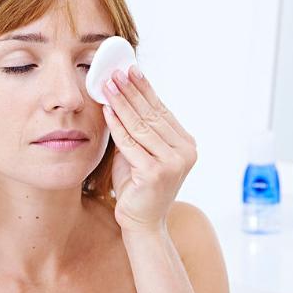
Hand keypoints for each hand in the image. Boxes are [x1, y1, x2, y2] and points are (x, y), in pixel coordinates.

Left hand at [102, 65, 196, 233]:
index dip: (145, 89)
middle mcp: (185, 152)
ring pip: (141, 125)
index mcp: (186, 144)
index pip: (162, 110)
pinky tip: (107, 109)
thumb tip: (124, 93)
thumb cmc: (138, 186)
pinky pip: (131, 142)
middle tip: (116, 71)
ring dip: (122, 102)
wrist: (142, 223)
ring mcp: (173, 163)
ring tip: (108, 85)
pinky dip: (117, 124)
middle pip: (152, 114)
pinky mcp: (156, 173)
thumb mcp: (143, 151)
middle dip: (132, 91)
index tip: (131, 69)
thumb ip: (140, 128)